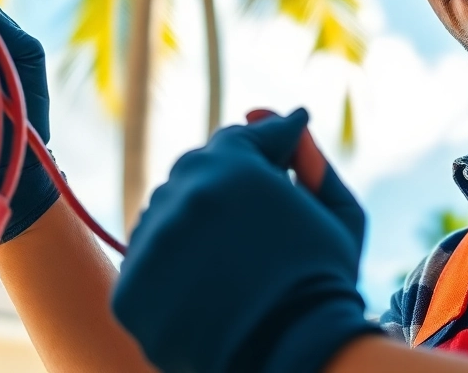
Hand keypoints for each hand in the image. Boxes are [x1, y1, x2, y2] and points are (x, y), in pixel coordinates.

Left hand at [112, 109, 379, 372]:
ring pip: (166, 219)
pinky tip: (207, 289)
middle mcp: (181, 194)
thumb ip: (308, 160)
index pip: (238, 140)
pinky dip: (171, 273)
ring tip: (233, 262)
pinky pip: (148, 266)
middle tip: (256, 219)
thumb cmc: (326, 282)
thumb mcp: (337, 212)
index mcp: (232, 165)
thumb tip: (281, 119)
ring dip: (193, 229)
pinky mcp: (131, 289)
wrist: (299, 358)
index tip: (279, 159)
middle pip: (196, 174)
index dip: (263, 149)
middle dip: (226, 188)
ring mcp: (150, 242)